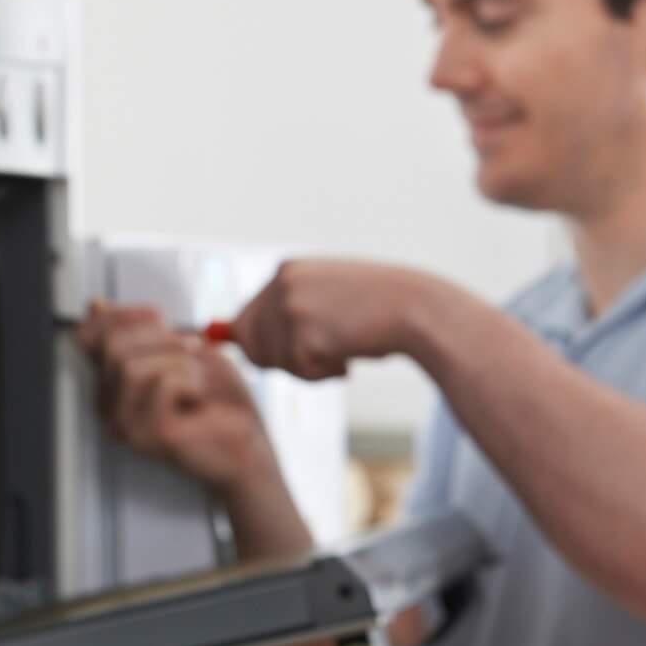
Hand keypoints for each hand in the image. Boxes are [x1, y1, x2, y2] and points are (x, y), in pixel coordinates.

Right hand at [77, 301, 274, 489]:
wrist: (248, 444)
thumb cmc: (219, 400)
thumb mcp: (179, 350)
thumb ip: (139, 330)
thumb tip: (95, 304)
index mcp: (112, 384)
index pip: (91, 336)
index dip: (126, 316)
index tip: (161, 319)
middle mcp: (109, 407)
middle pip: (113, 347)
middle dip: (160, 339)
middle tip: (193, 352)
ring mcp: (125, 424)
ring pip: (131, 366)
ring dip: (177, 361)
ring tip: (198, 379)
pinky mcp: (148, 435)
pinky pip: (162, 384)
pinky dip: (190, 380)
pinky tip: (199, 397)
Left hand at [229, 260, 446, 381]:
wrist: (419, 310)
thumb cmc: (374, 311)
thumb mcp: (324, 300)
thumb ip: (281, 314)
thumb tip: (226, 335)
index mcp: (286, 270)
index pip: (246, 320)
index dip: (271, 345)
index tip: (304, 345)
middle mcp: (282, 282)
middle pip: (251, 344)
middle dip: (283, 360)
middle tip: (324, 354)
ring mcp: (291, 305)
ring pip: (274, 361)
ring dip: (307, 369)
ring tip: (342, 350)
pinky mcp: (304, 331)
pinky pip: (299, 371)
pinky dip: (323, 374)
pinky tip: (350, 355)